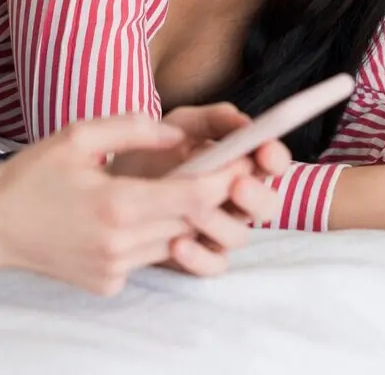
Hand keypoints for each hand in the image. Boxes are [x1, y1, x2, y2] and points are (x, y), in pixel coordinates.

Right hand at [0, 113, 264, 294]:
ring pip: (173, 241)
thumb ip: (134, 128)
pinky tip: (135, 215)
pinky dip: (152, 236)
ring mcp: (114, 269)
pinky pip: (147, 258)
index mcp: (116, 204)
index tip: (243, 161)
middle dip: (214, 197)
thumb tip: (181, 134)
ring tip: (185, 188)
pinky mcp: (107, 284)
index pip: (193, 196)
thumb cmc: (33, 174)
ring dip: (184, 217)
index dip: (224, 179)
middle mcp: (120, 244)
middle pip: (190, 221)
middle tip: (229, 170)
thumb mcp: (79, 136)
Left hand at [109, 103, 288, 271]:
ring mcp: (219, 231)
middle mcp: (235, 200)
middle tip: (237, 185)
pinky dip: (198, 257)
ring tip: (192, 212)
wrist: (110, 189)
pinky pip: (213, 265)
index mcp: (238, 165)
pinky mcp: (200, 257)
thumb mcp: (179, 127)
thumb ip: (213, 119)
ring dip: (219, 223)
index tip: (264, 151)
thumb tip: (243, 121)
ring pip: (239, 235)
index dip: (274, 158)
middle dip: (257, 196)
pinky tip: (178, 244)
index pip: (271, 163)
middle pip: (268, 205)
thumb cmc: (150, 154)